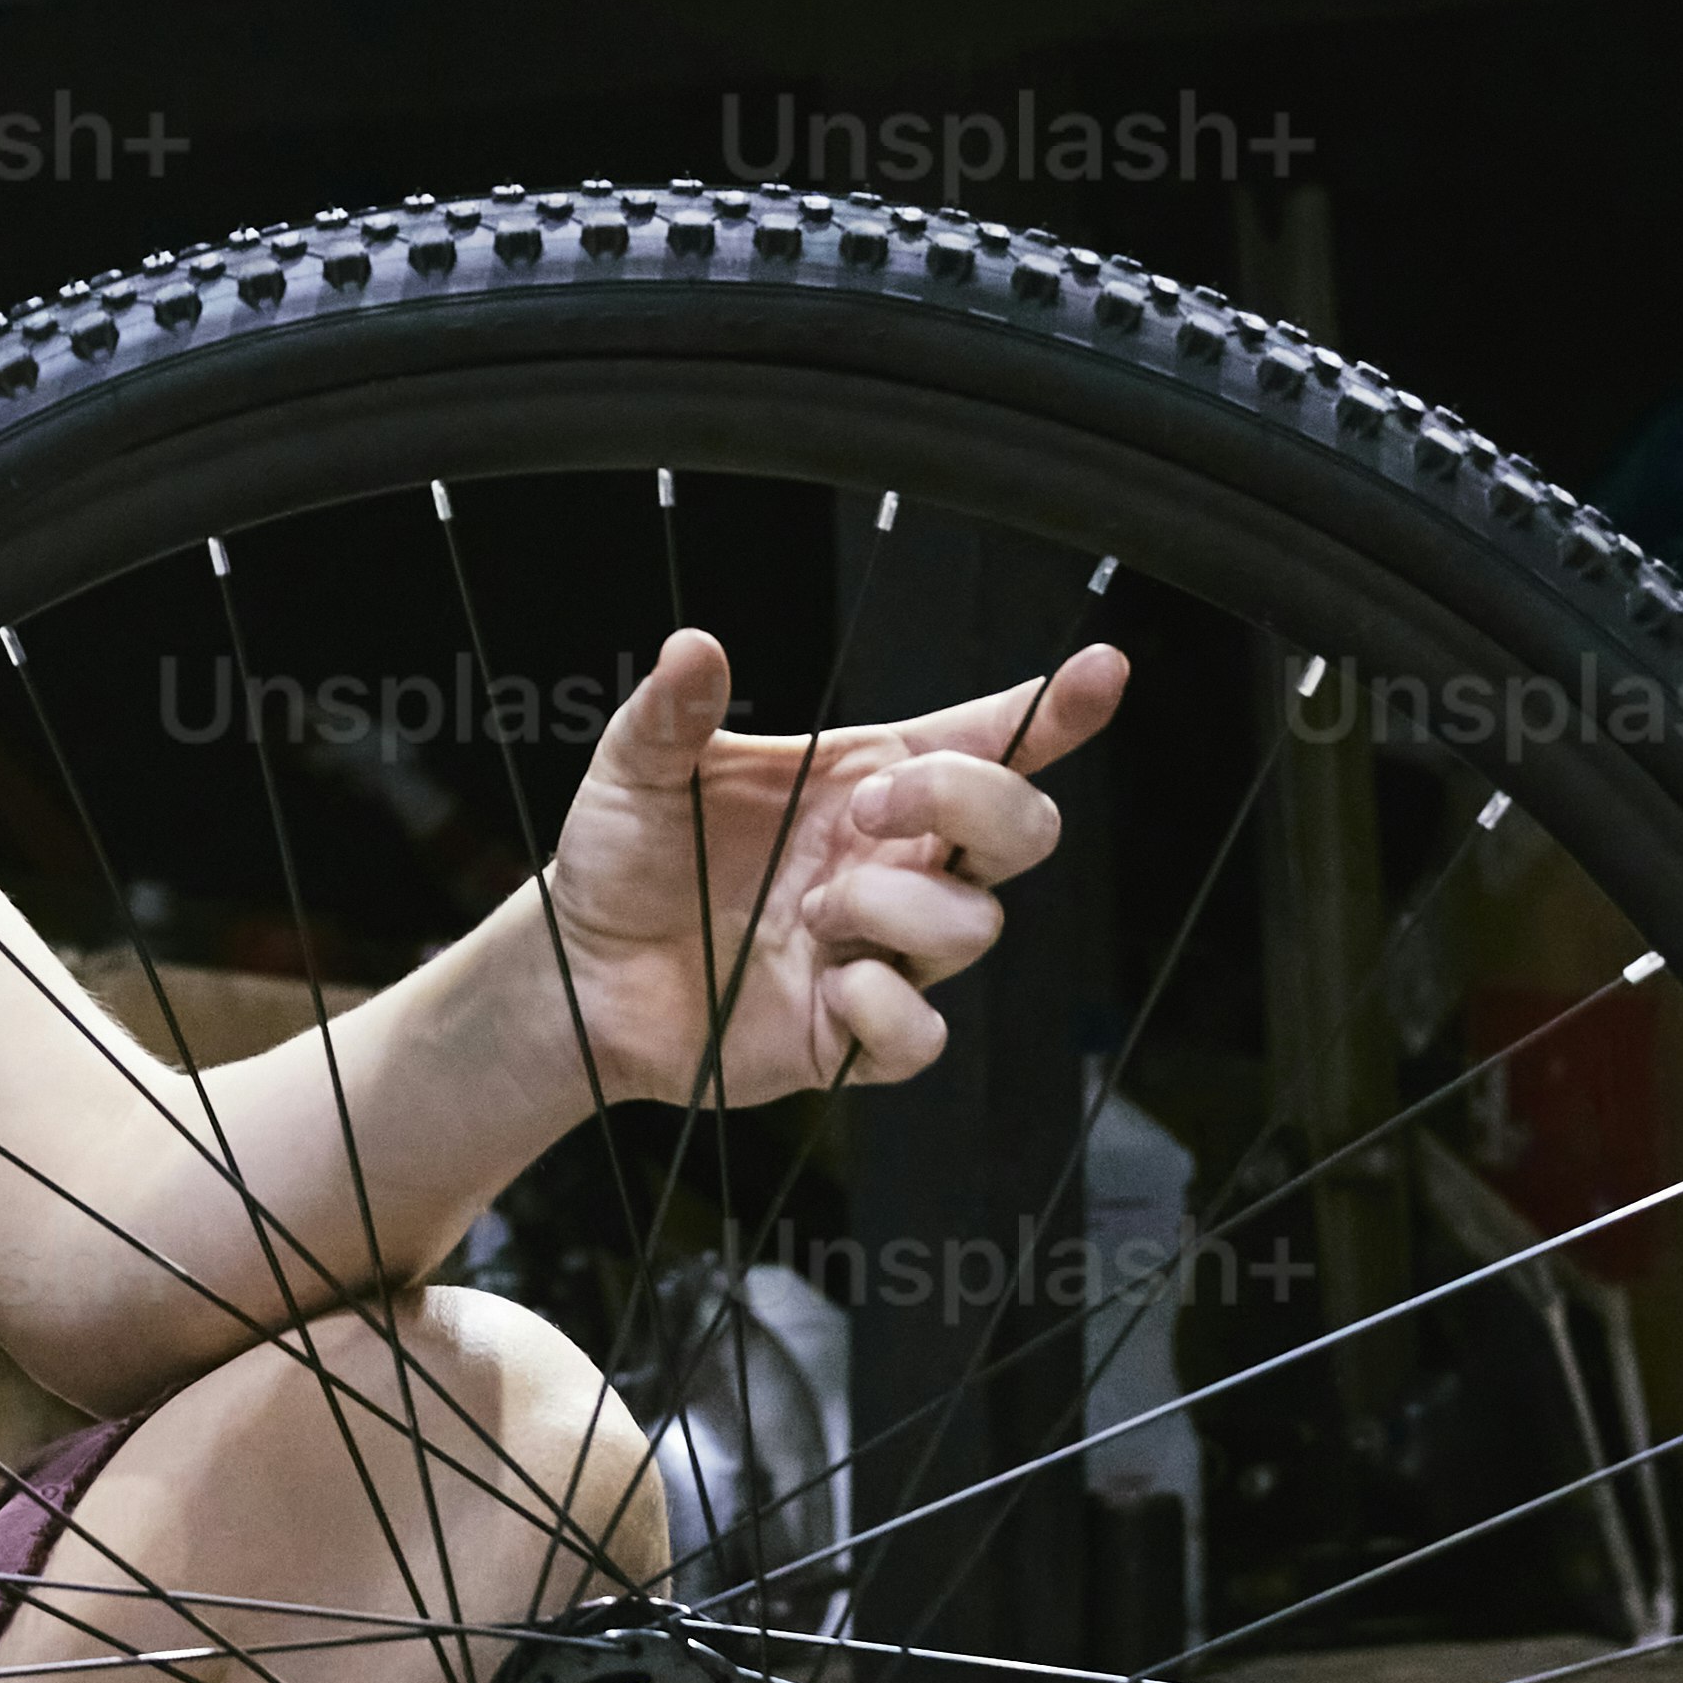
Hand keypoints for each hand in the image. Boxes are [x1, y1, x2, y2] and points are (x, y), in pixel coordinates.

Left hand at [535, 631, 1128, 1111]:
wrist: (580, 977)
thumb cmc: (628, 861)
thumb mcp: (635, 771)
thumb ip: (672, 712)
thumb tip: (693, 646)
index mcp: (865, 783)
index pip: (987, 742)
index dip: (1056, 711)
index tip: (1102, 671)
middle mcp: (893, 865)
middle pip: (1022, 830)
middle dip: (975, 803)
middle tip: (872, 806)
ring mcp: (882, 952)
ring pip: (976, 924)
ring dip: (895, 905)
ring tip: (810, 909)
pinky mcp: (854, 1036)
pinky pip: (922, 1033)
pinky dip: (885, 1006)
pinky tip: (827, 983)